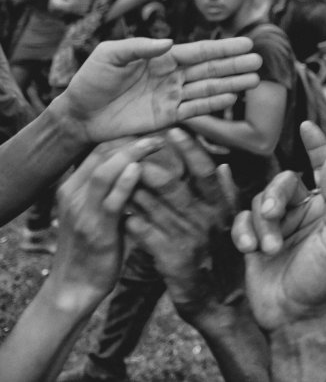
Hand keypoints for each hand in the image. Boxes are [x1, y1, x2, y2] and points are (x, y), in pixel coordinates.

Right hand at [48, 136, 163, 308]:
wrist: (75, 287)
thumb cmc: (93, 247)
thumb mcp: (97, 213)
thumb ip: (111, 191)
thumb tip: (137, 168)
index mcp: (73, 187)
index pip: (99, 150)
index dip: (126, 137)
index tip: (153, 129)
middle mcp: (73, 194)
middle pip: (101, 154)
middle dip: (131, 139)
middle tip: (161, 130)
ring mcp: (82, 212)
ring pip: (103, 172)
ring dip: (131, 154)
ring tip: (156, 142)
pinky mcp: (96, 230)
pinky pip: (110, 201)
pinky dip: (124, 183)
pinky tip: (139, 169)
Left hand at [53, 37, 262, 143]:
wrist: (78, 115)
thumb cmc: (90, 80)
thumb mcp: (109, 55)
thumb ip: (138, 47)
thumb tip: (168, 42)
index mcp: (160, 58)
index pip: (198, 52)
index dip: (223, 48)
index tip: (246, 43)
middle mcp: (171, 76)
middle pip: (209, 69)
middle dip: (234, 65)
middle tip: (259, 61)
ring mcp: (171, 97)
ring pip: (208, 88)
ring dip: (231, 84)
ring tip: (253, 80)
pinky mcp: (167, 117)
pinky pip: (195, 110)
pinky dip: (213, 104)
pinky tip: (232, 98)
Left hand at [126, 129, 239, 319]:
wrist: (220, 301)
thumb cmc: (225, 258)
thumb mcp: (233, 223)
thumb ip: (226, 194)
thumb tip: (223, 165)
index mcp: (222, 207)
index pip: (205, 171)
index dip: (190, 149)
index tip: (173, 130)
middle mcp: (206, 219)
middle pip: (174, 185)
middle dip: (149, 166)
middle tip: (131, 150)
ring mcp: (189, 239)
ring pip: (153, 207)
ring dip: (133, 191)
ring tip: (117, 177)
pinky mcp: (171, 259)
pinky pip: (144, 233)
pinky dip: (131, 221)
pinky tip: (121, 214)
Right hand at [232, 123, 325, 331]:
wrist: (292, 316)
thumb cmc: (322, 278)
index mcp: (325, 207)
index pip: (322, 167)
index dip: (316, 146)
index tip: (306, 125)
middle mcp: (302, 211)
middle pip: (282, 183)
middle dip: (275, 196)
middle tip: (273, 217)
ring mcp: (276, 225)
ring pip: (259, 201)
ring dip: (261, 223)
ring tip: (266, 249)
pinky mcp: (253, 239)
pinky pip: (241, 220)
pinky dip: (243, 231)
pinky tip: (248, 248)